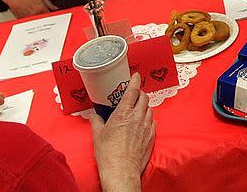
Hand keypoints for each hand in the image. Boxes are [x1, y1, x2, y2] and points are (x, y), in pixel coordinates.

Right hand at [0, 0, 57, 17]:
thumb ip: (48, 3)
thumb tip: (54, 8)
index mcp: (40, 9)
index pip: (50, 16)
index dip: (52, 16)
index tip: (54, 15)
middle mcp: (34, 15)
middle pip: (44, 20)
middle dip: (46, 18)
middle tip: (46, 15)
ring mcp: (28, 18)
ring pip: (36, 22)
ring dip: (39, 20)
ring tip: (36, 13)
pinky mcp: (21, 19)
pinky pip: (29, 22)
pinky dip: (31, 20)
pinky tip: (31, 15)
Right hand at [90, 73, 155, 190]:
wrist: (121, 170)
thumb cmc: (108, 153)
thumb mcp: (98, 135)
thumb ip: (96, 121)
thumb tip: (94, 116)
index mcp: (124, 113)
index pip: (133, 91)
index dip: (135, 80)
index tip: (135, 76)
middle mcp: (137, 117)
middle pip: (144, 97)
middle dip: (139, 94)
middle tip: (134, 95)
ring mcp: (146, 126)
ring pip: (149, 109)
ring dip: (144, 107)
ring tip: (137, 110)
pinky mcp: (152, 136)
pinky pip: (153, 121)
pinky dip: (148, 119)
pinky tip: (142, 123)